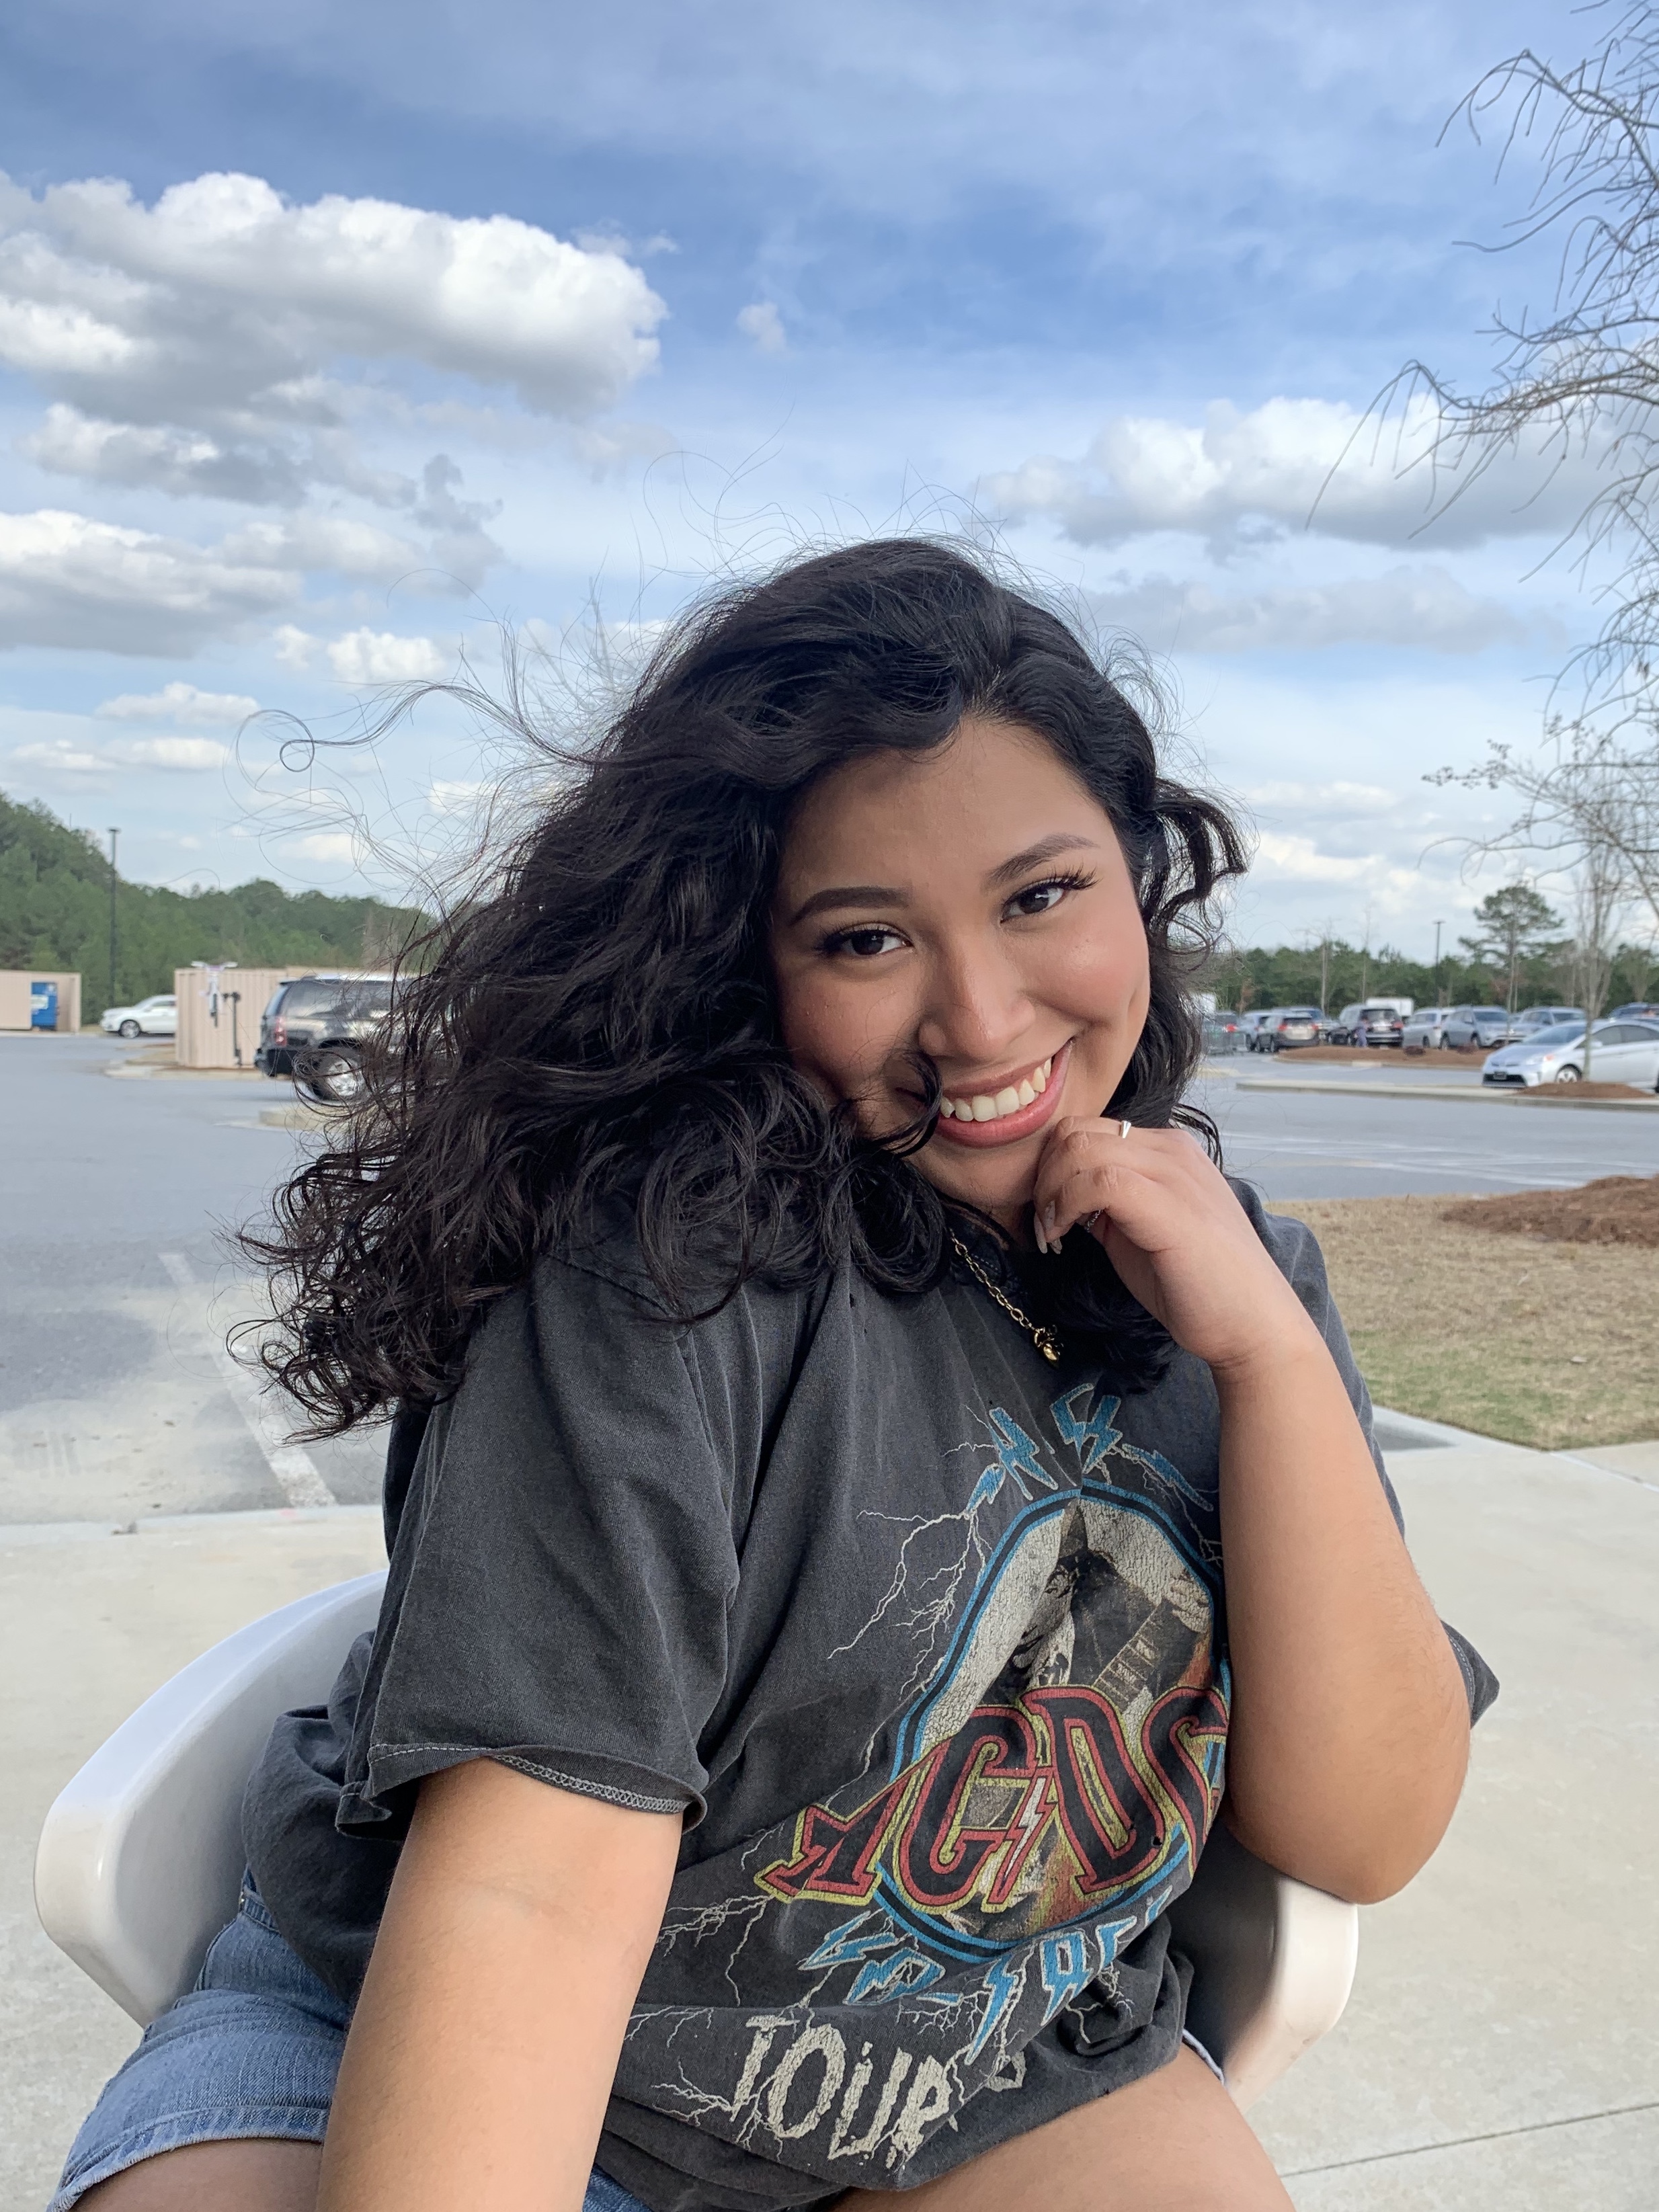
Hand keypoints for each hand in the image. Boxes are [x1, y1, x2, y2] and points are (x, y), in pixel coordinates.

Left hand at [1030, 1118, 1319, 1377]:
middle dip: (1042, 1175)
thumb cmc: (1198, 1286)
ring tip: (1051, 1231)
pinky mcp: (1170, 1204)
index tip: (1046, 1211)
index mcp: (1167, 1150)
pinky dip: (1066, 1204)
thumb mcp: (1140, 1231)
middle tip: (1043, 1222)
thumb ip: (1108, 1204)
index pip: (1087, 1129)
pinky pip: (1099, 1180)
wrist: (1252, 1324)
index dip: (1051, 1166)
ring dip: (1050, 1190)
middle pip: (1076, 1131)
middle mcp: (1172, 1149)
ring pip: (1081, 1147)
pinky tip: (1062, 1236)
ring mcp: (1174, 1172)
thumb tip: (1062, 1196)